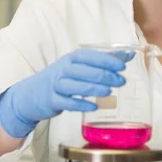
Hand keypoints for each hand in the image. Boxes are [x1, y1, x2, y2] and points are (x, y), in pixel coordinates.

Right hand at [0, 48, 133, 137]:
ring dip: (93, 88)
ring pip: (74, 85)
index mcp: (71, 58)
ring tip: (109, 92)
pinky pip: (66, 102)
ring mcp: (56, 85)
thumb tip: (129, 55)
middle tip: (121, 81)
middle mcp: (63, 69)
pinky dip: (80, 104)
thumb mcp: (80, 66)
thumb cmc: (62, 77)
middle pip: (83, 70)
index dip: (105, 60)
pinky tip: (93, 106)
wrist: (33, 93)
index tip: (122, 66)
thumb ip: (104, 61)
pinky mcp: (52, 100)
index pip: (89, 56)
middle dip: (103, 75)